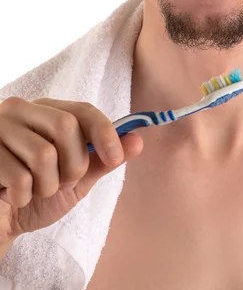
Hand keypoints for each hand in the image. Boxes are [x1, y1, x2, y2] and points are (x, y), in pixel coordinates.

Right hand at [0, 97, 142, 244]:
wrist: (1, 223)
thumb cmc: (37, 195)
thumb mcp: (77, 179)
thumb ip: (103, 159)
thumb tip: (138, 140)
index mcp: (47, 110)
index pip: (83, 110)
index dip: (104, 132)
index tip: (114, 158)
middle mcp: (22, 110)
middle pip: (65, 126)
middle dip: (73, 165)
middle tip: (61, 183)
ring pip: (43, 154)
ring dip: (46, 186)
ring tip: (33, 190)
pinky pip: (19, 177)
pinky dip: (23, 197)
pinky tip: (12, 196)